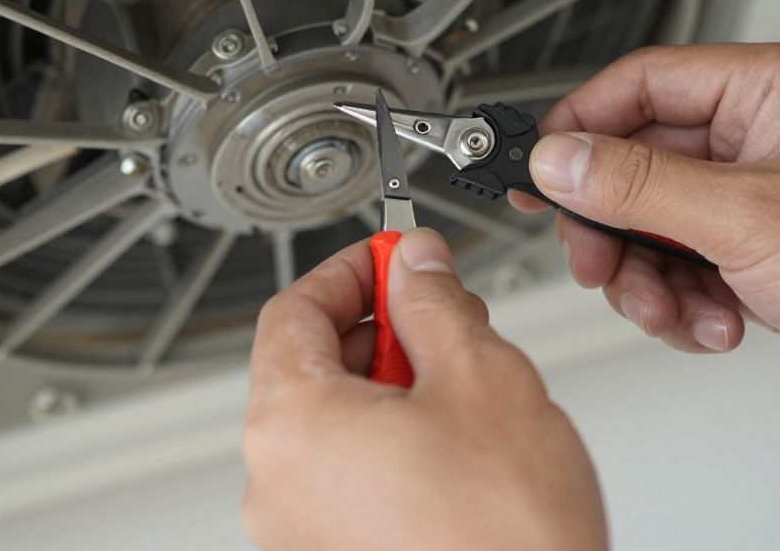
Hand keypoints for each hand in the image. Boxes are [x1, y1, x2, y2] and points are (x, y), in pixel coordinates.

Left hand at [241, 229, 607, 550]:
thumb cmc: (504, 539)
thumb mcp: (481, 380)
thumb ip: (436, 305)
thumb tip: (416, 266)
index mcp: (291, 425)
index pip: (293, 311)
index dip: (349, 271)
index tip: (392, 257)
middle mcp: (275, 485)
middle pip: (307, 368)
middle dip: (377, 330)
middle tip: (441, 315)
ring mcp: (298, 534)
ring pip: (330, 426)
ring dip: (387, 388)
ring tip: (462, 389)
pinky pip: (344, 479)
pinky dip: (386, 445)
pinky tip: (452, 447)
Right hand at [513, 42, 779, 454]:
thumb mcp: (745, 218)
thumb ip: (638, 185)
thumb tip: (560, 158)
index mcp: (769, 90)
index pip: (642, 82)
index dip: (581, 124)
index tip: (540, 170)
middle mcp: (762, 136)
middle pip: (637, 162)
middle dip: (613, 223)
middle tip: (597, 260)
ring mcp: (760, 197)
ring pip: (654, 223)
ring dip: (649, 276)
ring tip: (671, 308)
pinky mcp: (761, 252)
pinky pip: (684, 266)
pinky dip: (683, 302)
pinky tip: (714, 326)